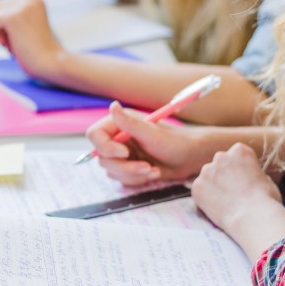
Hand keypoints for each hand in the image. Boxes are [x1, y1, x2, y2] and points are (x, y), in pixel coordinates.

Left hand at [0, 0, 63, 78]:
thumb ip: (13, 15)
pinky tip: (10, 45)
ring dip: (1, 33)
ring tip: (17, 43)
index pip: (6, 6)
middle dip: (3, 28)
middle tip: (20, 41)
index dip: (9, 26)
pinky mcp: (13, 17)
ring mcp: (22, 6)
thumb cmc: (38, 50)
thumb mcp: (26, 26)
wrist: (51, 62)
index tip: (24, 37)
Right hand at [86, 102, 208, 184]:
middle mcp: (117, 138)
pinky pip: (121, 179)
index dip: (105, 147)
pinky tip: (153, 173)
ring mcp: (122, 154)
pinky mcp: (128, 167)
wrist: (190, 158)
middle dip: (124, 167)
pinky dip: (137, 180)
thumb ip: (129, 123)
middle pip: (102, 157)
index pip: (95, 135)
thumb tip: (113, 105)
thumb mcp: (151, 134)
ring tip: (153, 170)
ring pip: (111, 171)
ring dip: (132, 174)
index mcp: (119, 124)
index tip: (124, 153)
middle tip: (146, 167)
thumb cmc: (175, 142)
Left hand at [191, 143, 281, 231]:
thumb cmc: (265, 200)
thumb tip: (249, 177)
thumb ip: (253, 173)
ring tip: (224, 201)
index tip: (243, 178)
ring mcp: (206, 171)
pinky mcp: (197, 186)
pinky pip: (199, 190)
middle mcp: (221, 157)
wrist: (252, 217)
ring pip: (207, 176)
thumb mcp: (266, 180)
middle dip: (224, 173)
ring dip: (213, 184)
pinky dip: (204, 197)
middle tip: (232, 190)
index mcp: (240, 151)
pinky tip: (216, 206)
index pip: (237, 154)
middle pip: (220, 162)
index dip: (240, 167)